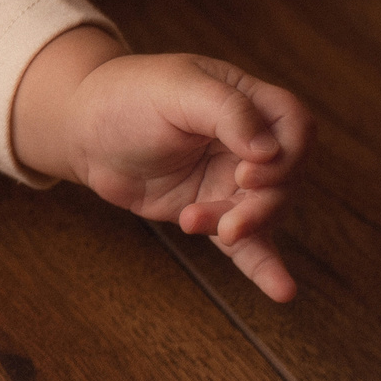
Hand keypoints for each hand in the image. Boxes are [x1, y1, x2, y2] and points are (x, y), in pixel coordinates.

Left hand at [62, 50, 312, 301]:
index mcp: (248, 101)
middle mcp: (248, 143)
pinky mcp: (212, 211)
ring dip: (241, 227)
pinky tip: (283, 291)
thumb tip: (270, 151)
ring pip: (265, 212)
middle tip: (229, 223)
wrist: (84, 131)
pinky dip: (265, 267)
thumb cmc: (128, 95)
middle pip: (286, 179)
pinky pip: (249, 244)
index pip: (296, 126)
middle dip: (263, 206)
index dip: (287, 154)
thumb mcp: (176, 88)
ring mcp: (231, 180)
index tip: (248, 172)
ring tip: (193, 222)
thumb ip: (227, 112)